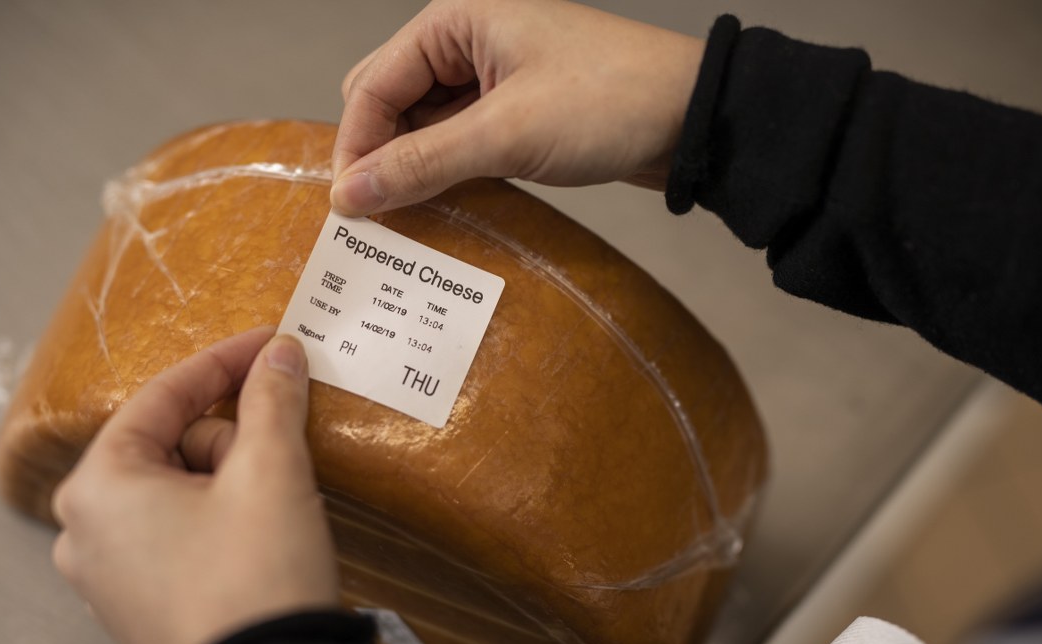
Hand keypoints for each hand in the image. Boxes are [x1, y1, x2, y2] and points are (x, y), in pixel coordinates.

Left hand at [51, 328, 339, 643]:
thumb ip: (272, 402)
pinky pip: (177, 535)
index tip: (272, 344)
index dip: (227, 363)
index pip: (165, 396)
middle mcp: (87, 530)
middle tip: (283, 453)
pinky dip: (220, 519)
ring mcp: (108, 576)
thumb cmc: (256, 580)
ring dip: (231, 480)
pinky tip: (260, 534)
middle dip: (233, 439)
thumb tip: (280, 355)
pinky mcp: (140, 607)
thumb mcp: (272, 474)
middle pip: (171, 445)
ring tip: (277, 506)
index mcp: (99, 487)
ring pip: (177, 491)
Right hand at [330, 0, 703, 215]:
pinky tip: (442, 208)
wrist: (693, 118)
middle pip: (389, 103)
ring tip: (404, 222)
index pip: (371, 86)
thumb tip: (350, 194)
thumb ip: (421, 164)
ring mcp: (491, 78)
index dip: (354, 148)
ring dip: (412, 170)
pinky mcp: (514, 111)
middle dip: (378, 156)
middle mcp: (465, 43)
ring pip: (423, 127)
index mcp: (453, 23)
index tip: (349, 208)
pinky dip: (445, 173)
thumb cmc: (608, 101)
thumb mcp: (505, 135)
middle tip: (376, 218)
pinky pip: (458, 142)